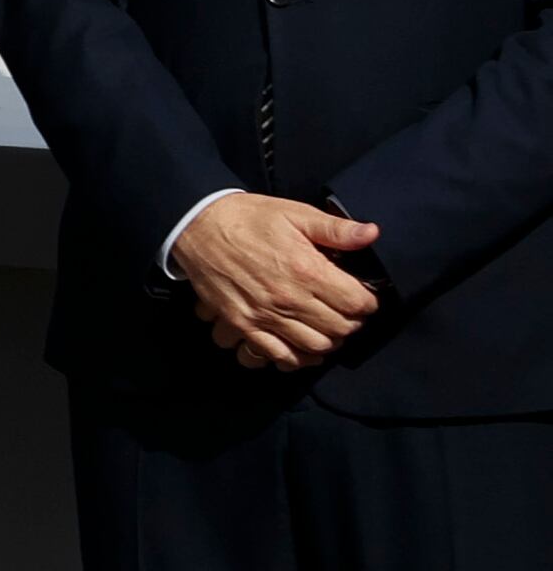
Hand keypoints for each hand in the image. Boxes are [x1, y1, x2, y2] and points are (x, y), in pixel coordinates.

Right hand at [178, 191, 385, 370]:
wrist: (197, 226)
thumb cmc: (248, 218)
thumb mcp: (295, 213)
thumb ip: (336, 228)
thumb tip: (372, 234)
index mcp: (307, 270)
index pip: (359, 303)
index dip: (368, 301)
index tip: (363, 294)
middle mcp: (289, 298)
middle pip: (342, 328)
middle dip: (352, 321)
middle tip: (347, 310)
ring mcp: (265, 315)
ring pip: (316, 346)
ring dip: (330, 339)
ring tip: (328, 325)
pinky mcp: (244, 324)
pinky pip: (280, 355)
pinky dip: (298, 357)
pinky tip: (303, 345)